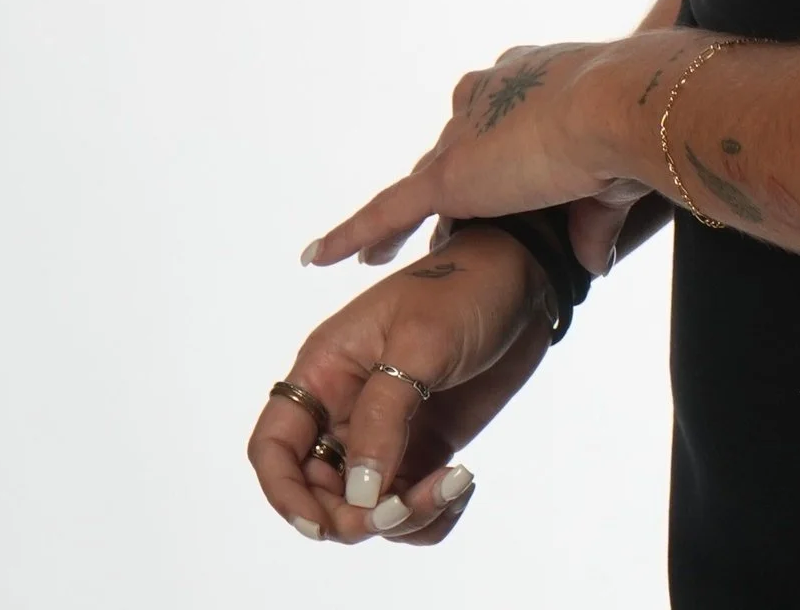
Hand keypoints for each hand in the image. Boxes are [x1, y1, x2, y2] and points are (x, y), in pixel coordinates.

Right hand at [248, 221, 552, 545]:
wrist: (525, 275)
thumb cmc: (465, 288)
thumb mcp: (420, 343)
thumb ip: (383, 417)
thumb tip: (359, 493)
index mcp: (325, 371)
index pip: (273, 446)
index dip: (284, 493)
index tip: (323, 524)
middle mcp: (344, 408)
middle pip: (318, 491)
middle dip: (353, 515)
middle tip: (404, 506)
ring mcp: (385, 432)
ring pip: (366, 507)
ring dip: (403, 517)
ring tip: (453, 483)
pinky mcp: (423, 447)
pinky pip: (410, 505)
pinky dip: (432, 514)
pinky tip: (462, 481)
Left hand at [300, 39, 653, 271]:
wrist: (615, 106)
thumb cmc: (626, 128)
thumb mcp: (609, 179)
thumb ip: (592, 223)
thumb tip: (592, 265)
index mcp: (532, 81)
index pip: (501, 123)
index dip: (499, 153)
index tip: (502, 176)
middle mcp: (491, 97)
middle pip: (460, 148)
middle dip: (458, 180)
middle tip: (456, 217)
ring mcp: (465, 134)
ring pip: (424, 179)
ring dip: (406, 212)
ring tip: (374, 251)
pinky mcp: (449, 173)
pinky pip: (388, 210)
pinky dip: (354, 234)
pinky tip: (321, 257)